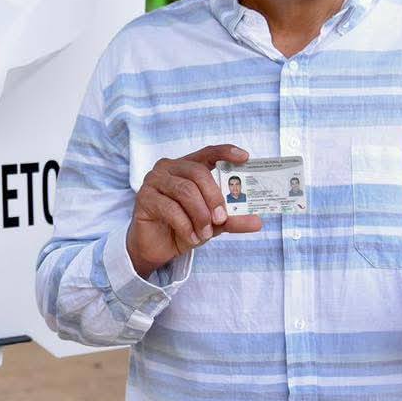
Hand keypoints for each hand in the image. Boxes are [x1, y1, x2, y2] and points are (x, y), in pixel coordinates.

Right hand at [128, 144, 262, 278]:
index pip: (207, 152)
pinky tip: (192, 238)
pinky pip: (170, 208)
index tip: (244, 157)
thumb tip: (257, 221)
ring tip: (206, 233)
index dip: (225, 152)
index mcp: (186, 167)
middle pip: (198, 173)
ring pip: (185, 191)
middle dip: (214, 197)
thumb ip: (232, 219)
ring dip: (200, 215)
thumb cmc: (183, 227)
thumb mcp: (212, 223)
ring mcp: (154, 181)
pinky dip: (185, 225)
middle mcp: (169, 168)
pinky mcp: (144, 198)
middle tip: (221, 218)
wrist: (156, 248)